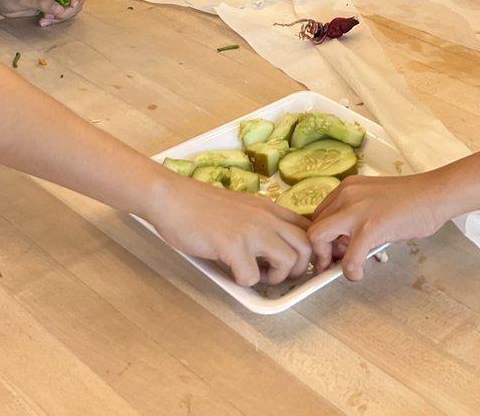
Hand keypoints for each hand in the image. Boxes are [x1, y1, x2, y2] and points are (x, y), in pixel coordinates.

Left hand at [0, 0, 86, 26]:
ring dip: (61, 17)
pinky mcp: (52, 6)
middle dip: (68, 10)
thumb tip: (60, 9)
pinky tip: (42, 22)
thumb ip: (43, 2)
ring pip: (71, 8)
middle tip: (52, 17)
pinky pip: (62, 14)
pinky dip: (55, 20)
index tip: (71, 4)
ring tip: (44, 20)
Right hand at [147, 177, 312, 285]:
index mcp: (270, 208)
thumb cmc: (200, 206)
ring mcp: (250, 230)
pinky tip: (232, 272)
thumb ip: (261, 222)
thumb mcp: (241, 207)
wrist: (171, 197)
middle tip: (276, 274)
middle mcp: (266, 216)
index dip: (309, 252)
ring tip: (257, 275)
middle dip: (299, 269)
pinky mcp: (232, 244)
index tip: (297, 265)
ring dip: (276, 277)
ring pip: (290, 261)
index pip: (308, 229)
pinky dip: (244, 281)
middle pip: (306, 247)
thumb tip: (275, 249)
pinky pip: (251, 276)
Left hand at [308, 173, 446, 281]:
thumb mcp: (374, 201)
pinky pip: (348, 259)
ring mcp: (356, 212)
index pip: (318, 215)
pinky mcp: (370, 229)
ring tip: (342, 268)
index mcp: (347, 188)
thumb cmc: (412, 200)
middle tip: (334, 262)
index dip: (322, 237)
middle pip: (313, 227)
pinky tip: (359, 274)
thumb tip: (345, 242)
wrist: (436, 194)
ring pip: (317, 238)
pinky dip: (350, 272)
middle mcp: (346, 196)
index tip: (332, 250)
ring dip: (325, 260)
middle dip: (319, 250)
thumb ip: (357, 216)